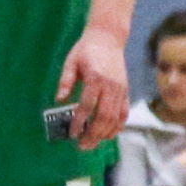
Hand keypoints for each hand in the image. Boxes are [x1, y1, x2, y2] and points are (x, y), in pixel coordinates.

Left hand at [53, 28, 128, 150]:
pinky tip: (108, 135)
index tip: (71, 134)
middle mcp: (112, 87)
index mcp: (96, 79)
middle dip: (93, 134)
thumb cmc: (87, 50)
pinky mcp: (126, 92)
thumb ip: (65, 81)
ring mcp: (121, 90)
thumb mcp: (71, 62)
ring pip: (116, 118)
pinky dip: (117, 126)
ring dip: (104, 134)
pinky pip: (124, 113)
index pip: (88, 106)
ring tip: (92, 144)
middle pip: (104, 116)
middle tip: (81, 146)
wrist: (109, 39)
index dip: (79, 122)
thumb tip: (60, 100)